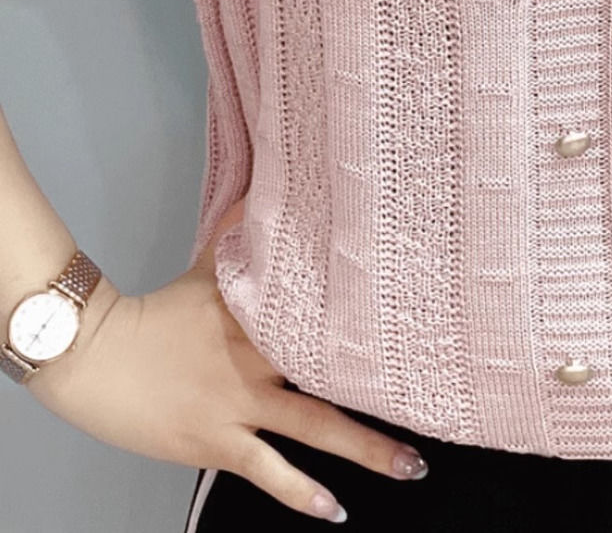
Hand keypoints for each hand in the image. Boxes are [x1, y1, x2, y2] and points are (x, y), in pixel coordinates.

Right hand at [26, 199, 427, 520]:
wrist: (93, 355)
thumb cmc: (151, 313)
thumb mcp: (203, 266)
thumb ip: (238, 234)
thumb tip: (261, 190)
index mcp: (262, 311)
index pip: (329, 313)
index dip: (377, 323)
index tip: (427, 331)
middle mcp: (262, 355)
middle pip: (336, 373)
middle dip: (389, 395)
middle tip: (439, 411)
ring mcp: (241, 401)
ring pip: (314, 427)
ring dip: (365, 449)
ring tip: (410, 467)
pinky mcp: (217, 440)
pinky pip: (268, 471)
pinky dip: (302, 493)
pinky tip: (334, 511)